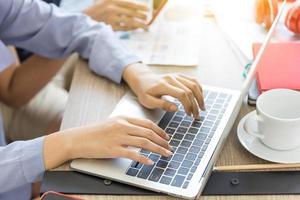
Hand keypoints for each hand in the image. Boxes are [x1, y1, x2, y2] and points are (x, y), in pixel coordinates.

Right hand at [44, 116, 171, 169]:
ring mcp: (118, 138)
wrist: (77, 139)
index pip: (147, 124)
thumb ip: (126, 126)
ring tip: (166, 154)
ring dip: (158, 149)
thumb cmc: (94, 132)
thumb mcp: (112, 123)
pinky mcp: (113, 149)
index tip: (166, 136)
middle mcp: (122, 126)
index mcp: (123, 119)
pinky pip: (133, 154)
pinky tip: (150, 162)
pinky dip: (144, 158)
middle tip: (169, 146)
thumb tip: (141, 133)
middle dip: (162, 140)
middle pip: (148, 133)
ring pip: (144, 143)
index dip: (159, 130)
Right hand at [84, 0, 148, 30]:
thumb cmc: (98, 10)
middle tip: (147, 19)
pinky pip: (124, 28)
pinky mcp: (110, 27)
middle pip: (132, 13)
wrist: (85, 19)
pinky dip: (131, 29)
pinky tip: (136, 29)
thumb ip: (119, 3)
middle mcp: (112, 8)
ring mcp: (111, 18)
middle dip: (142, 16)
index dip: (140, 7)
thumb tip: (135, 6)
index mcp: (112, 0)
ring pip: (130, 22)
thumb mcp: (106, 1)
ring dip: (139, 25)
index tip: (147, 9)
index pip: (130, 3)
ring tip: (146, 27)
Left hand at [123, 63, 205, 118]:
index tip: (189, 115)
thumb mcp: (148, 101)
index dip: (188, 105)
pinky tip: (200, 98)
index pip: (181, 94)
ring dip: (200, 97)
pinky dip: (199, 89)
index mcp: (163, 85)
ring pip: (194, 84)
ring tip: (202, 108)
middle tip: (197, 116)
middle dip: (195, 104)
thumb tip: (176, 109)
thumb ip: (162, 105)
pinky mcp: (179, 75)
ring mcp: (176, 75)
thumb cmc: (145, 92)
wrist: (143, 80)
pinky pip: (193, 80)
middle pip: (189, 90)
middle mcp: (171, 78)